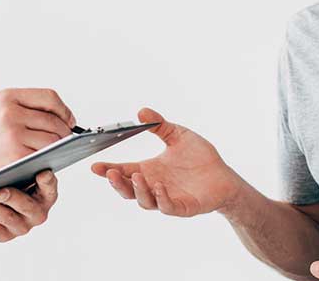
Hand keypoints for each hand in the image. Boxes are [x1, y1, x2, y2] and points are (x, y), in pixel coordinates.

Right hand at [0, 88, 75, 184]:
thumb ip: (21, 109)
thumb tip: (56, 117)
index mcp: (7, 97)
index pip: (49, 97)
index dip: (63, 110)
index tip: (68, 120)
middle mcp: (11, 112)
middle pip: (54, 120)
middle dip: (64, 133)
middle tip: (64, 141)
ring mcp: (13, 134)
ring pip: (53, 139)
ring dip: (58, 148)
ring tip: (54, 153)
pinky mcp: (15, 155)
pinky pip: (44, 156)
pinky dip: (48, 160)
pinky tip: (44, 162)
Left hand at [0, 170, 58, 241]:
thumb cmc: (10, 176)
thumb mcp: (19, 168)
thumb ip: (23, 163)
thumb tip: (24, 151)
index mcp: (46, 194)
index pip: (49, 187)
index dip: (47, 181)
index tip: (41, 173)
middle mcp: (36, 213)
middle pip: (26, 206)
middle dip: (11, 198)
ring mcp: (20, 226)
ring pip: (7, 219)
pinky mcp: (2, 234)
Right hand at [90, 108, 241, 216]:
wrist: (224, 176)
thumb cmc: (200, 157)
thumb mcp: (177, 135)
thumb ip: (159, 125)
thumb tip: (142, 111)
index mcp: (149, 170)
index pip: (124, 171)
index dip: (108, 170)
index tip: (95, 165)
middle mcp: (154, 186)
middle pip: (128, 190)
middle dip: (117, 183)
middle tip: (110, 173)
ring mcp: (167, 198)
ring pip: (144, 201)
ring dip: (138, 190)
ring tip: (138, 177)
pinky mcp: (182, 207)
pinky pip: (167, 206)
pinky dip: (161, 198)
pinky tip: (159, 187)